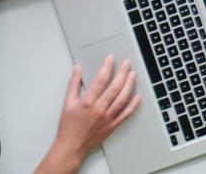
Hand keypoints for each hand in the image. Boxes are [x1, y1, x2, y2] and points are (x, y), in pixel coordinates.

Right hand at [41, 56, 139, 172]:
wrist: (71, 147)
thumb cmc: (68, 127)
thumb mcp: (67, 103)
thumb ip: (73, 84)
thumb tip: (77, 69)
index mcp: (87, 102)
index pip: (101, 80)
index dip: (107, 67)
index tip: (111, 59)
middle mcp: (99, 109)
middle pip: (115, 87)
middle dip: (122, 73)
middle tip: (127, 64)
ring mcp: (107, 118)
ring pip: (122, 99)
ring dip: (129, 85)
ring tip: (133, 75)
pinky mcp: (112, 126)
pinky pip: (125, 114)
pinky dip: (133, 105)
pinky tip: (137, 97)